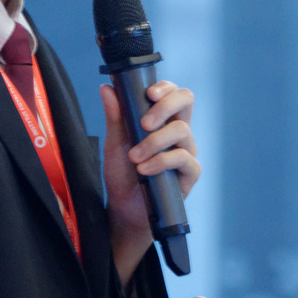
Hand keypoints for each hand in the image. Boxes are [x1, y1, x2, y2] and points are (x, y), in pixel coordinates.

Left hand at [100, 80, 199, 280]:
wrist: (125, 209)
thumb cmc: (123, 175)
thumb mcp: (114, 144)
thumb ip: (115, 117)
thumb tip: (106, 88)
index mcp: (163, 120)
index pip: (173, 93)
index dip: (165, 88)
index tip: (148, 94)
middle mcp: (179, 132)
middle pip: (186, 101)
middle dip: (164, 106)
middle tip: (143, 123)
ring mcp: (187, 151)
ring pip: (181, 130)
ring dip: (154, 141)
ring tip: (135, 157)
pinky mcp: (190, 172)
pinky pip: (182, 158)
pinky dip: (161, 162)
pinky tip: (145, 170)